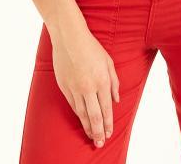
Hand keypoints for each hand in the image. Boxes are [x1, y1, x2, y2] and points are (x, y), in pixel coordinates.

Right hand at [50, 25, 119, 148]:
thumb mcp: (108, 62)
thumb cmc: (91, 47)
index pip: (106, 109)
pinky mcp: (64, 86)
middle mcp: (88, 87)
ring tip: (91, 136)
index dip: (108, 123)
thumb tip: (116, 100)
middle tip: (100, 143)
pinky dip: (78, 114)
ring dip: (87, 126)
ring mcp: (75, 88)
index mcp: (102, 81)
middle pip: (94, 116)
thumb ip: (114, 82)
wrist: (70, 38)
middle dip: (98, 132)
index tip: (109, 133)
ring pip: (81, 113)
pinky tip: (82, 120)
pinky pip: (72, 104)